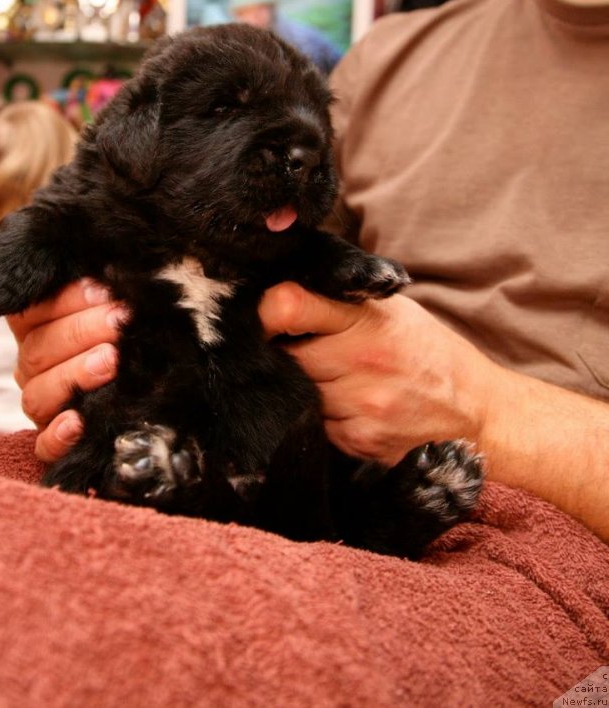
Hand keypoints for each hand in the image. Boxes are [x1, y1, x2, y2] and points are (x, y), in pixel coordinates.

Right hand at [7, 280, 125, 461]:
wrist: (154, 390)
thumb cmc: (127, 335)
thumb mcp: (111, 307)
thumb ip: (101, 293)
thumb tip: (114, 273)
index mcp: (36, 330)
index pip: (30, 313)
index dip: (64, 301)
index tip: (103, 291)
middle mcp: (32, 368)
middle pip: (38, 350)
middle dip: (81, 332)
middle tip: (118, 320)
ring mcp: (42, 407)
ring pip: (38, 395)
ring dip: (75, 375)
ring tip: (111, 360)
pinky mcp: (54, 444)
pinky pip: (44, 446)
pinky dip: (58, 436)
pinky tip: (79, 422)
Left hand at [258, 282, 497, 465]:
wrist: (477, 411)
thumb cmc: (428, 353)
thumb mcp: (392, 311)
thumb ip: (339, 303)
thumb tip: (278, 297)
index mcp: (369, 321)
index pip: (289, 307)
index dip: (264, 313)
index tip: (262, 319)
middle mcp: (364, 362)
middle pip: (286, 357)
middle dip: (286, 355)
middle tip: (303, 353)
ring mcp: (362, 406)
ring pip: (298, 394)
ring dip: (304, 389)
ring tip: (335, 381)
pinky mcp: (360, 442)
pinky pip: (315, 425)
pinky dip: (323, 417)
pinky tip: (349, 408)